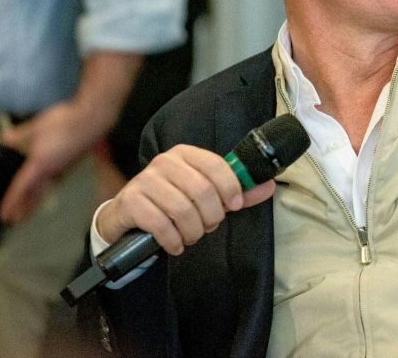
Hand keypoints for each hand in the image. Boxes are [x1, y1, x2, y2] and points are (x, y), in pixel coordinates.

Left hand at [0, 100, 108, 223]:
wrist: (92, 120)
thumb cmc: (64, 123)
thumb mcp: (36, 127)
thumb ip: (19, 135)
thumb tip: (3, 140)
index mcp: (40, 165)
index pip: (21, 188)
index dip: (11, 202)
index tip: (3, 215)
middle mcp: (52, 171)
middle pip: (35, 194)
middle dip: (25, 208)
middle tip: (16, 221)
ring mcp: (64, 168)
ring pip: (46, 188)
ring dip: (36, 199)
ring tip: (30, 206)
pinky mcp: (71, 162)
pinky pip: (55, 181)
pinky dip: (46, 188)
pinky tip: (47, 183)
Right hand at [95, 144, 275, 255]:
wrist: (129, 214)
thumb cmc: (173, 201)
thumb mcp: (205, 194)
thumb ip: (235, 191)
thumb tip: (268, 186)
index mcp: (186, 154)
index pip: (217, 165)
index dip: (231, 188)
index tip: (234, 206)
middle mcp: (164, 162)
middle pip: (202, 191)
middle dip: (211, 217)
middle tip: (208, 227)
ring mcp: (144, 180)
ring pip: (182, 210)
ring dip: (193, 232)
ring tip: (191, 236)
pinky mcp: (130, 202)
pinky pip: (160, 225)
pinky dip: (173, 240)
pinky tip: (175, 244)